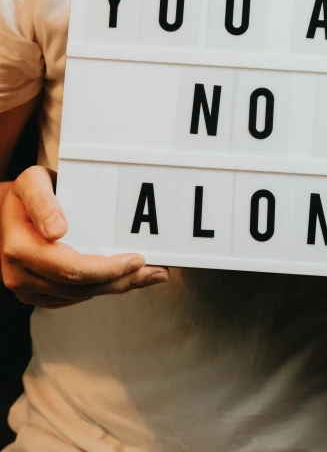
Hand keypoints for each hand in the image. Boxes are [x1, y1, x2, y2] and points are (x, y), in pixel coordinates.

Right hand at [0, 166, 169, 307]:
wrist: (6, 210)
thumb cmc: (24, 192)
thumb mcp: (31, 183)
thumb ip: (43, 202)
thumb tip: (58, 230)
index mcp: (20, 248)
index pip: (71, 268)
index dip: (107, 268)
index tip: (138, 259)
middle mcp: (21, 274)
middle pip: (81, 287)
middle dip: (122, 280)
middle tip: (157, 271)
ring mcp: (28, 288)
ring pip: (82, 295)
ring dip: (118, 286)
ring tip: (150, 274)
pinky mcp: (39, 293)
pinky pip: (75, 297)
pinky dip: (103, 288)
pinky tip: (125, 278)